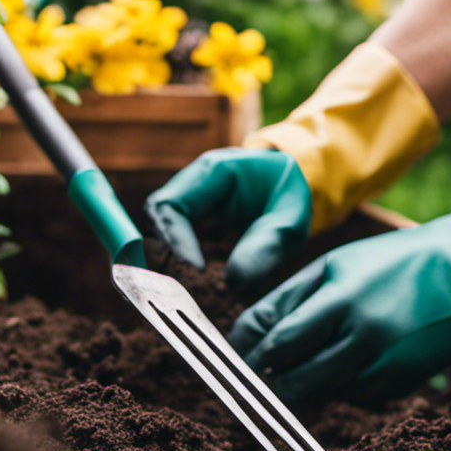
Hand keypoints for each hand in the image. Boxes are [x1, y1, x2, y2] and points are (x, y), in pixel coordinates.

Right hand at [145, 147, 310, 287]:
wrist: (287, 184)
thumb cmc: (289, 197)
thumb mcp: (292, 220)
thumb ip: (269, 245)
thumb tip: (235, 280)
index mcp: (215, 170)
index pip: (172, 204)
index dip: (177, 239)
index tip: (199, 268)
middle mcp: (194, 178)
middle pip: (158, 210)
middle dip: (168, 244)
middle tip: (188, 275)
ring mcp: (189, 191)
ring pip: (159, 219)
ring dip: (168, 247)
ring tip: (190, 273)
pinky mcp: (190, 207)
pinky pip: (169, 226)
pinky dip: (175, 248)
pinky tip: (192, 267)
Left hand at [228, 201, 450, 405]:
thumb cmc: (401, 262)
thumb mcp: (344, 264)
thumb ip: (297, 296)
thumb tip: (254, 333)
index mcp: (334, 286)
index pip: (268, 326)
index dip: (242, 346)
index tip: (234, 355)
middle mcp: (355, 320)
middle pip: (285, 365)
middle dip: (261, 376)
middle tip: (250, 381)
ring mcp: (381, 353)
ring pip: (317, 388)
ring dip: (298, 388)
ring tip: (289, 382)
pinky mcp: (402, 379)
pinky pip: (355, 397)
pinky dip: (342, 390)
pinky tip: (348, 373)